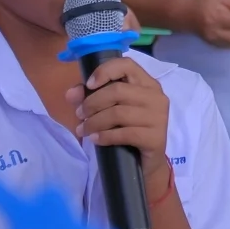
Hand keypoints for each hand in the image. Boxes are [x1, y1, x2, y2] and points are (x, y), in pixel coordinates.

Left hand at [69, 58, 172, 194]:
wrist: (145, 162)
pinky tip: (96, 140)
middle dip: (92, 103)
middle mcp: (156, 97)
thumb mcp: (109, 110)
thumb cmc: (128, 129)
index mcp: (147, 84)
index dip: (105, 71)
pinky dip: (105, 136)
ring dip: (94, 122)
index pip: (127, 65)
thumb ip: (90, 98)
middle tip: (80, 115)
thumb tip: (71, 94)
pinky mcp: (155, 137)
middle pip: (118, 91)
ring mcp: (158, 117)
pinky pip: (124, 133)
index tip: (89, 85)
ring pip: (118, 113)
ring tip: (84, 130)